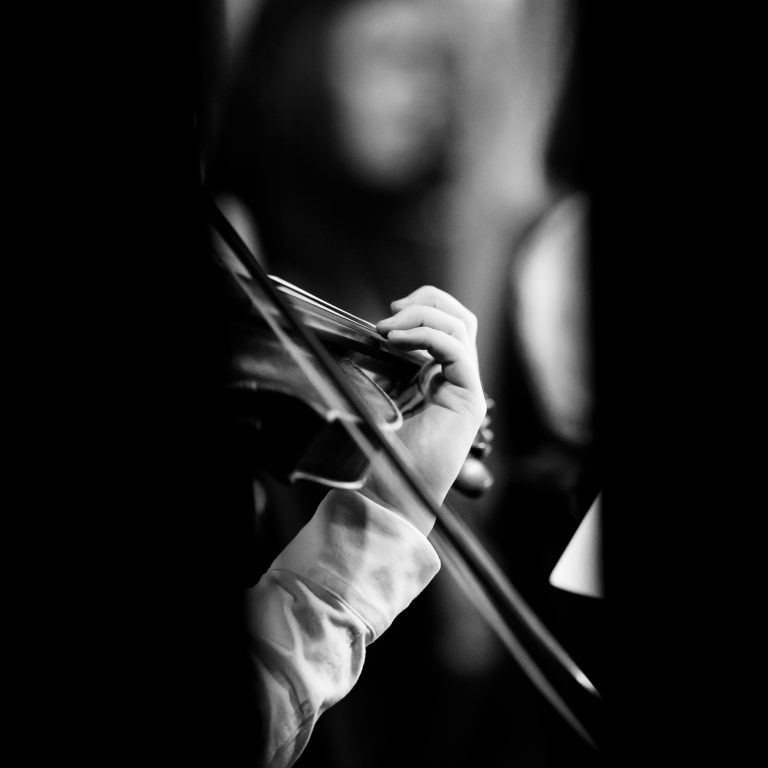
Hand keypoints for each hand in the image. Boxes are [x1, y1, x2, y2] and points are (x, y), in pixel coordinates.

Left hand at [362, 286, 486, 533]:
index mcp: (437, 377)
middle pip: (461, 318)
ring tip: (389, 329)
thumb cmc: (379, 452)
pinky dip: (427, 335)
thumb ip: (381, 366)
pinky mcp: (468, 401)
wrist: (387, 494)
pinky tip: (398, 341)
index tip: (387, 315)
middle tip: (393, 311)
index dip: (421, 307)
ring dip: (423, 316)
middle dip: (428, 301)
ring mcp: (466, 389)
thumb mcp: (375, 396)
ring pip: (462, 326)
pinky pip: (457, 350)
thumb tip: (368, 333)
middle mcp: (457, 380)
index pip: (446, 325)